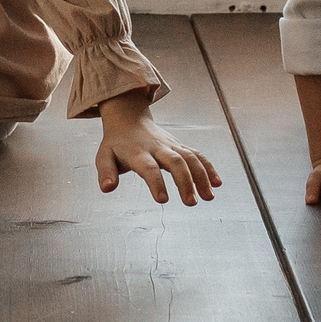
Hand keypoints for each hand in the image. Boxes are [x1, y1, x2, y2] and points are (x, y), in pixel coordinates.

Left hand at [94, 90, 222, 204]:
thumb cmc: (116, 143)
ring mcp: (171, 145)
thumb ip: (106, 173)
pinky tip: (217, 183)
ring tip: (209, 197)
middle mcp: (157, 148)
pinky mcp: (180, 145)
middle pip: (175, 162)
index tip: (163, 200)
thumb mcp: (104, 156)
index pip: (149, 168)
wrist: (129, 118)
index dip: (156, 183)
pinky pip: (197, 154)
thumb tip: (107, 188)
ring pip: (190, 158)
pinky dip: (208, 167)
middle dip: (185, 182)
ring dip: (202, 176)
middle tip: (191, 203)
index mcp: (138, 153)